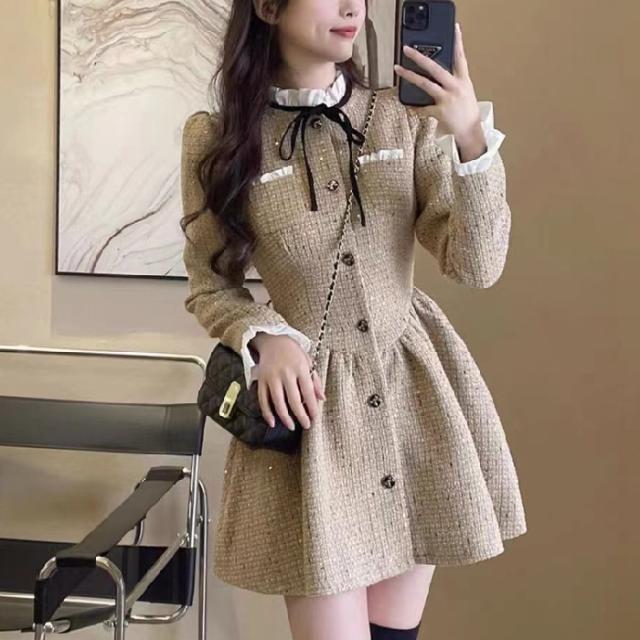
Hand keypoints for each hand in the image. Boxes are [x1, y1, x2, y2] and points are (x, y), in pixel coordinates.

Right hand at [251, 333, 325, 430]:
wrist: (273, 341)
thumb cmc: (294, 353)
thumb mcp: (308, 362)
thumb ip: (315, 380)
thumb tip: (322, 399)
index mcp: (300, 368)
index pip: (308, 392)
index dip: (312, 407)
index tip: (315, 418)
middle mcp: (286, 373)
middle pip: (294, 400)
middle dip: (301, 415)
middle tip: (306, 425)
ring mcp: (272, 377)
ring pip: (278, 402)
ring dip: (285, 417)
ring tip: (291, 426)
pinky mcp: (261, 380)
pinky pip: (263, 399)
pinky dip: (267, 413)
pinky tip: (273, 422)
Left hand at [394, 22, 483, 145]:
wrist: (470, 130)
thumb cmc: (466, 110)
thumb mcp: (465, 91)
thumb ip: (454, 80)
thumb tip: (439, 73)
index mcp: (463, 80)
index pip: (461, 57)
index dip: (458, 42)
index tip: (454, 29)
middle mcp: (455, 87)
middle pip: (435, 68)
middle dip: (420, 58)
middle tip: (407, 50)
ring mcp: (447, 99)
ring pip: (425, 84)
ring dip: (410, 76)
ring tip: (398, 69)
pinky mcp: (440, 112)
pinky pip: (422, 108)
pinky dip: (415, 108)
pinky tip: (409, 106)